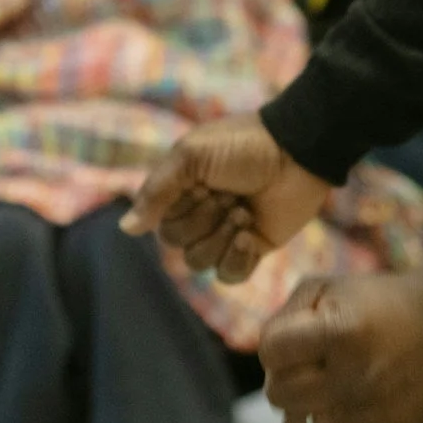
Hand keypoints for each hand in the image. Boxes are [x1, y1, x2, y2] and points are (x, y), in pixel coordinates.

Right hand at [119, 113, 331, 281]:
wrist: (296, 153)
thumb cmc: (242, 146)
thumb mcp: (191, 156)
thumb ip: (156, 192)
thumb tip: (126, 229)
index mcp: (181, 191)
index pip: (161, 224)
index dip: (182, 210)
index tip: (205, 185)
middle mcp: (198, 215)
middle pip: (179, 245)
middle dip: (205, 221)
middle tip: (229, 195)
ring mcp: (225, 234)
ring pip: (200, 263)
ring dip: (222, 237)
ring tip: (244, 212)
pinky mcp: (252, 249)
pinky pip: (228, 276)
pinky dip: (238, 259)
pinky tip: (251, 237)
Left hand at [261, 265, 422, 422]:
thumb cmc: (381, 301)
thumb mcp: (331, 286)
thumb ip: (286, 315)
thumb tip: (266, 355)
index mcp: (340, 332)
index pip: (270, 352)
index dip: (275, 344)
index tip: (294, 340)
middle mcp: (354, 378)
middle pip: (278, 395)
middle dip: (284, 377)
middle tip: (307, 366)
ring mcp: (369, 415)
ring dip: (301, 411)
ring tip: (323, 390)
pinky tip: (336, 415)